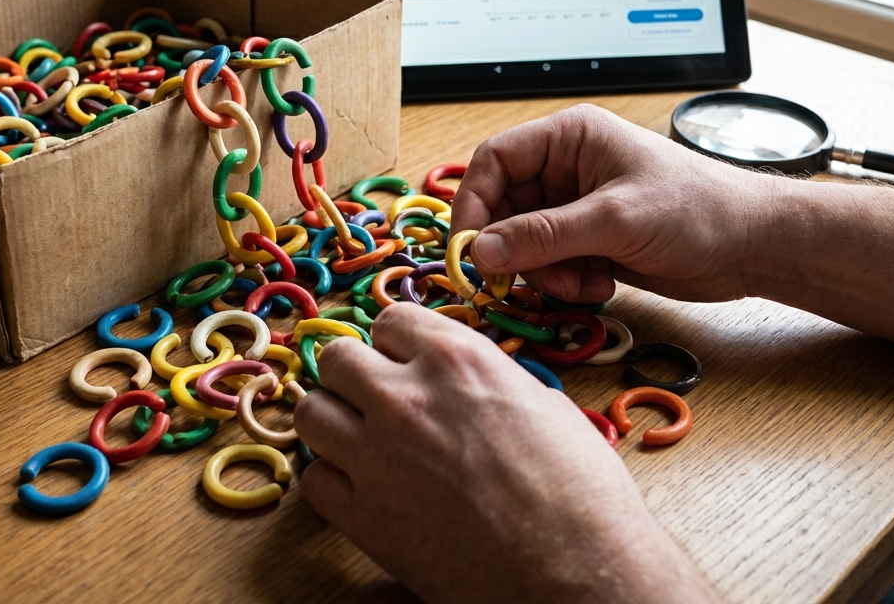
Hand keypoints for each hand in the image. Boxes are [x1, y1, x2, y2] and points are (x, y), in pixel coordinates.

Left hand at [294, 304, 717, 602]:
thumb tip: (468, 384)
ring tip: (360, 442)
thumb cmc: (583, 494)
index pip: (390, 321)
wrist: (580, 573)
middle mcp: (407, 398)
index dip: (397, 345)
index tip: (403, 364)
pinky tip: (364, 489)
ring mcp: (377, 457)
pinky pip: (313, 479)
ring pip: (311, 412)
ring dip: (333, 422)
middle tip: (375, 401)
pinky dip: (332, 481)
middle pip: (337, 359)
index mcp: (458, 360)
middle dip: (354, 376)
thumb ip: (491, 381)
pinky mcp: (362, 517)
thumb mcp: (546, 406)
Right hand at [451, 104, 776, 302]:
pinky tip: (602, 283)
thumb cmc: (699, 209)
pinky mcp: (590, 243)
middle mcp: (567, 169)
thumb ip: (544, 235)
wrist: (752, 246)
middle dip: (513, 248)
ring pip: (524, 244)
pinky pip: (550, 265)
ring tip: (584, 280)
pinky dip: (566, 282)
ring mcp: (578, 208)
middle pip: (503, 208)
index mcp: (570, 138)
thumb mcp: (615, 219)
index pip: (494, 161)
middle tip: (517, 279)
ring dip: (544, 271)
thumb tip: (482, 251)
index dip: (474, 203)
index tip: (470, 247)